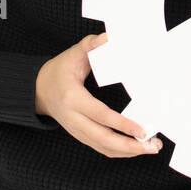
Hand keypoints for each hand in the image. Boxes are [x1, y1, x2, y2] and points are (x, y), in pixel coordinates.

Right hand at [35, 32, 162, 157]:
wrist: (38, 90)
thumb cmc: (59, 71)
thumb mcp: (73, 54)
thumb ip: (90, 45)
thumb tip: (108, 38)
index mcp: (73, 99)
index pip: (101, 115)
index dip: (122, 124)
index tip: (141, 130)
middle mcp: (73, 119)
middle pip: (103, 139)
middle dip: (130, 146)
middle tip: (153, 145)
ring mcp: (76, 130)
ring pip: (103, 147)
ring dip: (128, 151)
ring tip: (151, 147)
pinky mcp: (80, 135)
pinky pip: (101, 147)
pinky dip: (119, 151)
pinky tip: (136, 148)